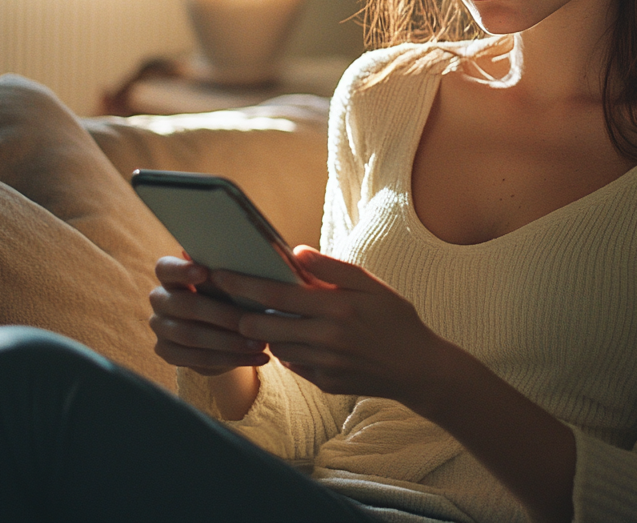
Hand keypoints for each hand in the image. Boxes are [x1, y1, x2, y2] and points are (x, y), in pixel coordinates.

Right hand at [149, 255, 270, 375]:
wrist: (222, 326)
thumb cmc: (228, 292)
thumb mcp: (228, 282)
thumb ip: (226, 274)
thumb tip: (243, 258)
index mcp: (170, 274)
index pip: (166, 268)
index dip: (182, 270)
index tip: (205, 272)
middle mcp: (160, 299)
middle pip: (185, 306)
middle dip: (222, 314)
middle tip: (251, 321)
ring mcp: (160, 327)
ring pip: (192, 336)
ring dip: (230, 342)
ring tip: (260, 344)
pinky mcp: (168, 352)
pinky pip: (199, 359)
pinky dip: (232, 359)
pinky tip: (256, 359)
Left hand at [212, 247, 447, 409]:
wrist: (417, 368)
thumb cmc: (395, 318)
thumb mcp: (371, 284)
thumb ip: (332, 268)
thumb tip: (295, 252)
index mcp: (336, 307)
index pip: (275, 292)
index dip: (242, 283)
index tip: (218, 274)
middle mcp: (325, 338)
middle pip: (263, 325)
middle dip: (241, 313)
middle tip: (229, 300)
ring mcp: (323, 365)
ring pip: (274, 345)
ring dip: (264, 332)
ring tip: (263, 316)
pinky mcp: (324, 383)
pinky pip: (292, 364)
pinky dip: (288, 349)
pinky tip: (296, 337)